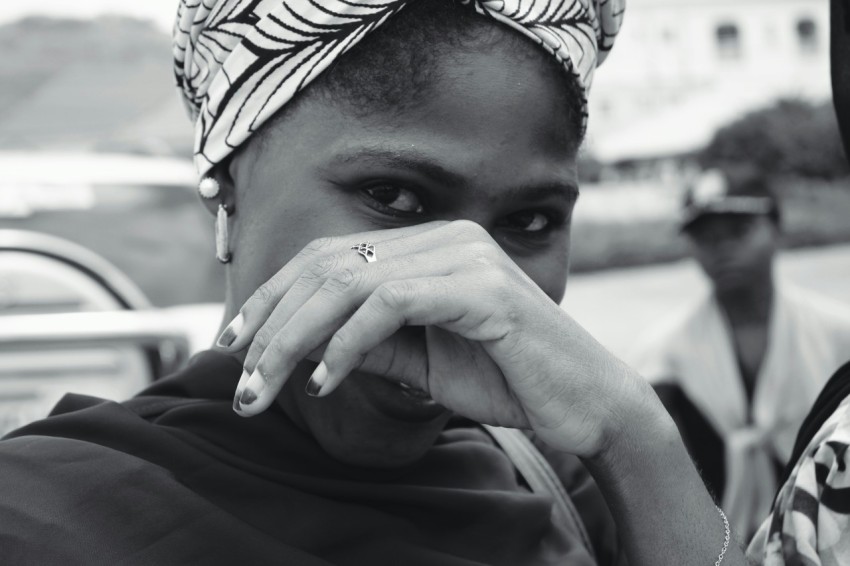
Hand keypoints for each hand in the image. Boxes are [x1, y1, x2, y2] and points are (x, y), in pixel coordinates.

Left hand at [218, 220, 646, 457]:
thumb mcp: (420, 360)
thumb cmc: (506, 380)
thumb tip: (302, 345)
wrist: (585, 406)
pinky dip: (348, 344)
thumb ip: (368, 342)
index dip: (275, 297)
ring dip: (296, 339)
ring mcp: (466, 257)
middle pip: (330, 265)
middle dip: (272, 322)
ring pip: (351, 283)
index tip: (236, 342)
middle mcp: (446, 237)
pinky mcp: (483, 289)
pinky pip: (391, 305)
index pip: (332, 258)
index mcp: (431, 246)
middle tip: (240, 377)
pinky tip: (326, 382)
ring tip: (265, 386)